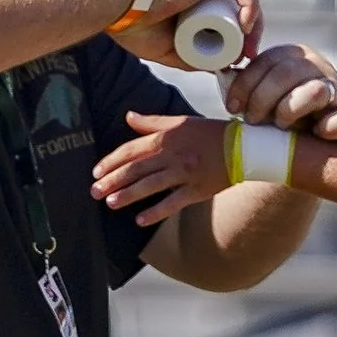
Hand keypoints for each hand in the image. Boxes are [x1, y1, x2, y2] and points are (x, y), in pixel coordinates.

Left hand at [90, 111, 232, 226]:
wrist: (242, 147)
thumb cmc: (209, 133)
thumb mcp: (180, 121)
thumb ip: (152, 122)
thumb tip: (128, 116)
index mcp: (166, 137)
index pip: (131, 150)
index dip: (112, 161)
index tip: (96, 172)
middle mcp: (173, 155)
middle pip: (136, 169)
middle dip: (112, 180)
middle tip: (94, 191)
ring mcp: (185, 173)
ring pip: (151, 185)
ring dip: (128, 195)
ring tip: (110, 203)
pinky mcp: (197, 190)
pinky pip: (173, 203)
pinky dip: (156, 212)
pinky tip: (139, 220)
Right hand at [105, 0, 261, 67]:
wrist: (123, 5)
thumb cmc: (135, 25)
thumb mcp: (169, 49)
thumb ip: (191, 58)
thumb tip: (216, 67)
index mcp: (194, 0)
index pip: (229, 16)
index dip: (239, 39)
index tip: (239, 61)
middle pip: (240, 7)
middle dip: (249, 34)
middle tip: (247, 57)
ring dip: (252, 23)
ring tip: (247, 46)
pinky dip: (250, 5)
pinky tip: (245, 26)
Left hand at [222, 43, 336, 141]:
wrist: (306, 149)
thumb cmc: (275, 119)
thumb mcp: (258, 98)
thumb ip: (244, 85)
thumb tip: (222, 72)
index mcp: (294, 57)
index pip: (267, 61)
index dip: (245, 85)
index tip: (231, 108)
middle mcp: (318, 68)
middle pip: (288, 72)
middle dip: (263, 98)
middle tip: (252, 120)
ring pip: (314, 91)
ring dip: (289, 110)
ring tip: (280, 126)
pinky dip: (329, 128)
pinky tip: (314, 135)